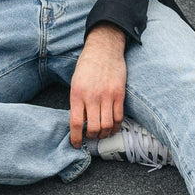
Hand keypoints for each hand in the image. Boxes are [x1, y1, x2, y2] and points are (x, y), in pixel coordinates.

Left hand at [70, 23, 126, 147]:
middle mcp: (92, 97)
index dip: (76, 138)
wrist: (104, 49)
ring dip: (104, 134)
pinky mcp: (119, 94)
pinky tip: (113, 127)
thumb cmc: (87, 66)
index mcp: (77, 94)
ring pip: (107, 125)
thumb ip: (77, 102)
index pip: (75, 123)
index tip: (76, 144)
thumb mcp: (75, 83)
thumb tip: (80, 122)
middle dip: (91, 137)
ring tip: (102, 133)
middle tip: (91, 137)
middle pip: (93, 128)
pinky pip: (119, 116)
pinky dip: (116, 126)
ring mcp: (107, 96)